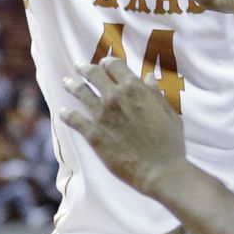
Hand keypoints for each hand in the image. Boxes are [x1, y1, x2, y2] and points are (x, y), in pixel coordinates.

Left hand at [60, 57, 186, 194]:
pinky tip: (62, 112)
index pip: (114, 66)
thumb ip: (155, 94)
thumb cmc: (170, 142)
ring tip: (66, 82)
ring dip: (71, 85)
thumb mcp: (168, 113)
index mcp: (134, 89)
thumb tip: (148, 77)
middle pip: (94, 74)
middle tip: (79, 66)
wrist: (160, 170)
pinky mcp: (93, 133)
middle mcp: (115, 97)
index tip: (103, 63)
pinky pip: (74, 119)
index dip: (108, 62)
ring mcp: (101, 114)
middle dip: (85, 68)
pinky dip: (66, 114)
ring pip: (80, 92)